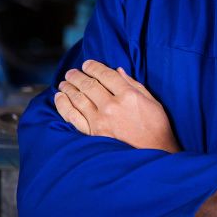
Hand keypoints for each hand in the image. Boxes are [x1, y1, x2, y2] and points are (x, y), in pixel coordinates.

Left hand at [54, 59, 179, 152]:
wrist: (153, 153)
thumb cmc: (156, 127)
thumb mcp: (152, 101)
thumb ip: (134, 85)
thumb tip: (118, 71)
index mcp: (128, 95)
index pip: (105, 75)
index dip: (94, 67)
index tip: (87, 64)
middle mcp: (112, 106)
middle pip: (89, 85)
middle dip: (78, 76)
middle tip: (72, 72)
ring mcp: (100, 121)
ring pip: (78, 98)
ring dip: (69, 87)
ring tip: (64, 82)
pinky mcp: (92, 134)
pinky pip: (73, 117)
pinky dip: (64, 105)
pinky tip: (60, 98)